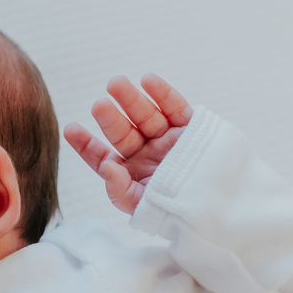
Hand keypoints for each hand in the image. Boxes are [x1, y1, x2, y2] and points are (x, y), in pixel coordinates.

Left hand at [63, 74, 192, 214]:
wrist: (221, 208)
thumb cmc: (178, 212)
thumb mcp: (143, 208)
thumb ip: (120, 190)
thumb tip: (108, 167)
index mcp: (128, 171)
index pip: (101, 156)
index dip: (86, 144)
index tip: (71, 129)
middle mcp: (144, 152)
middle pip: (123, 132)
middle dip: (109, 118)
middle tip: (99, 105)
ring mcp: (166, 138)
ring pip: (145, 116)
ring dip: (130, 99)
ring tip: (116, 84)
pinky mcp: (189, 127)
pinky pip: (174, 107)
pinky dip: (162, 94)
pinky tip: (148, 81)